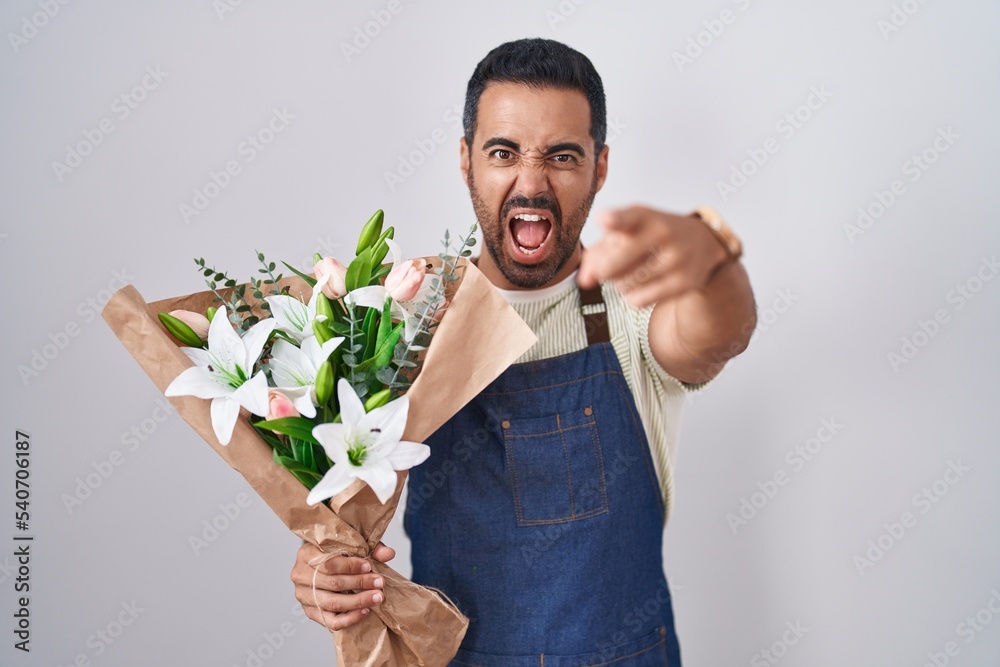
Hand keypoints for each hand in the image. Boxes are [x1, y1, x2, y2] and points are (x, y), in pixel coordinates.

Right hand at [291, 541, 395, 630]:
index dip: (351, 566)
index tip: (369, 567)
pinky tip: (365, 611)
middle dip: (360, 583)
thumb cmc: (336, 553)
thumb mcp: (352, 545)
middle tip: (379, 583)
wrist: (321, 565)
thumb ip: (370, 548)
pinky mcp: (310, 612)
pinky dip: (349, 618)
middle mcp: (300, 575)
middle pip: (332, 583)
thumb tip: (388, 553)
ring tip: (377, 597)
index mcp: (306, 553)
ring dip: (358, 601)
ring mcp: (303, 596)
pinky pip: (330, 621)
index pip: (329, 563)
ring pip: (332, 603)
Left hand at [577, 206, 729, 307]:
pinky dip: (632, 297)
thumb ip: (600, 251)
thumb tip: (584, 281)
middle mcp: (662, 233)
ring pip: (624, 284)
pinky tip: (643, 286)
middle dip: (602, 271)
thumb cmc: (655, 236)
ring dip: (619, 284)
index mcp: (645, 216)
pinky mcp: (683, 282)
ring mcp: (675, 258)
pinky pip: (639, 300)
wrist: (704, 243)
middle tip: (604, 271)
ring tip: (631, 274)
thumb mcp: (629, 232)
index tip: (604, 220)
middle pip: (616, 263)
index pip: (629, 217)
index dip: (615, 220)